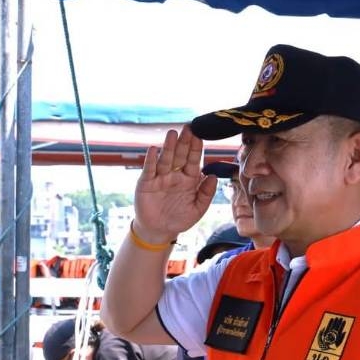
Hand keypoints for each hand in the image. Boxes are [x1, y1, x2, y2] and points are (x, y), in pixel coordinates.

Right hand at [133, 128, 216, 243]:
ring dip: (168, 147)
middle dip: (184, 142)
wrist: (158, 231)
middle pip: (180, 155)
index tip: (200, 135)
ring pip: (166, 159)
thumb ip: (206, 194)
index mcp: (190, 179)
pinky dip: (151, 160)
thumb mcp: (197, 210)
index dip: (197, 148)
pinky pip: (149, 169)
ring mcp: (160, 177)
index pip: (194, 160)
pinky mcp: (146, 183)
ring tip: (172, 134)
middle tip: (188, 127)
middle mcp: (175, 175)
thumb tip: (213, 176)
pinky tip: (153, 149)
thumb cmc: (179, 219)